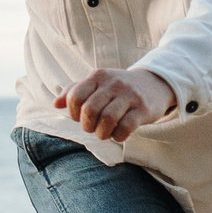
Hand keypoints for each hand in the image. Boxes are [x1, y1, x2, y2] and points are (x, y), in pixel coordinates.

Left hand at [54, 68, 175, 141]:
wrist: (155, 83)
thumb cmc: (119, 88)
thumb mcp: (98, 83)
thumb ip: (75, 91)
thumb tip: (56, 104)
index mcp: (99, 76)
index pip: (75, 96)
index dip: (72, 113)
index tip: (79, 118)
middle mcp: (114, 83)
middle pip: (90, 110)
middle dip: (87, 125)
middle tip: (92, 128)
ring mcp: (130, 95)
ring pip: (107, 119)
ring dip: (102, 133)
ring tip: (104, 133)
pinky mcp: (143, 109)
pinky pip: (125, 127)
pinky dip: (117, 136)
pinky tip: (118, 135)